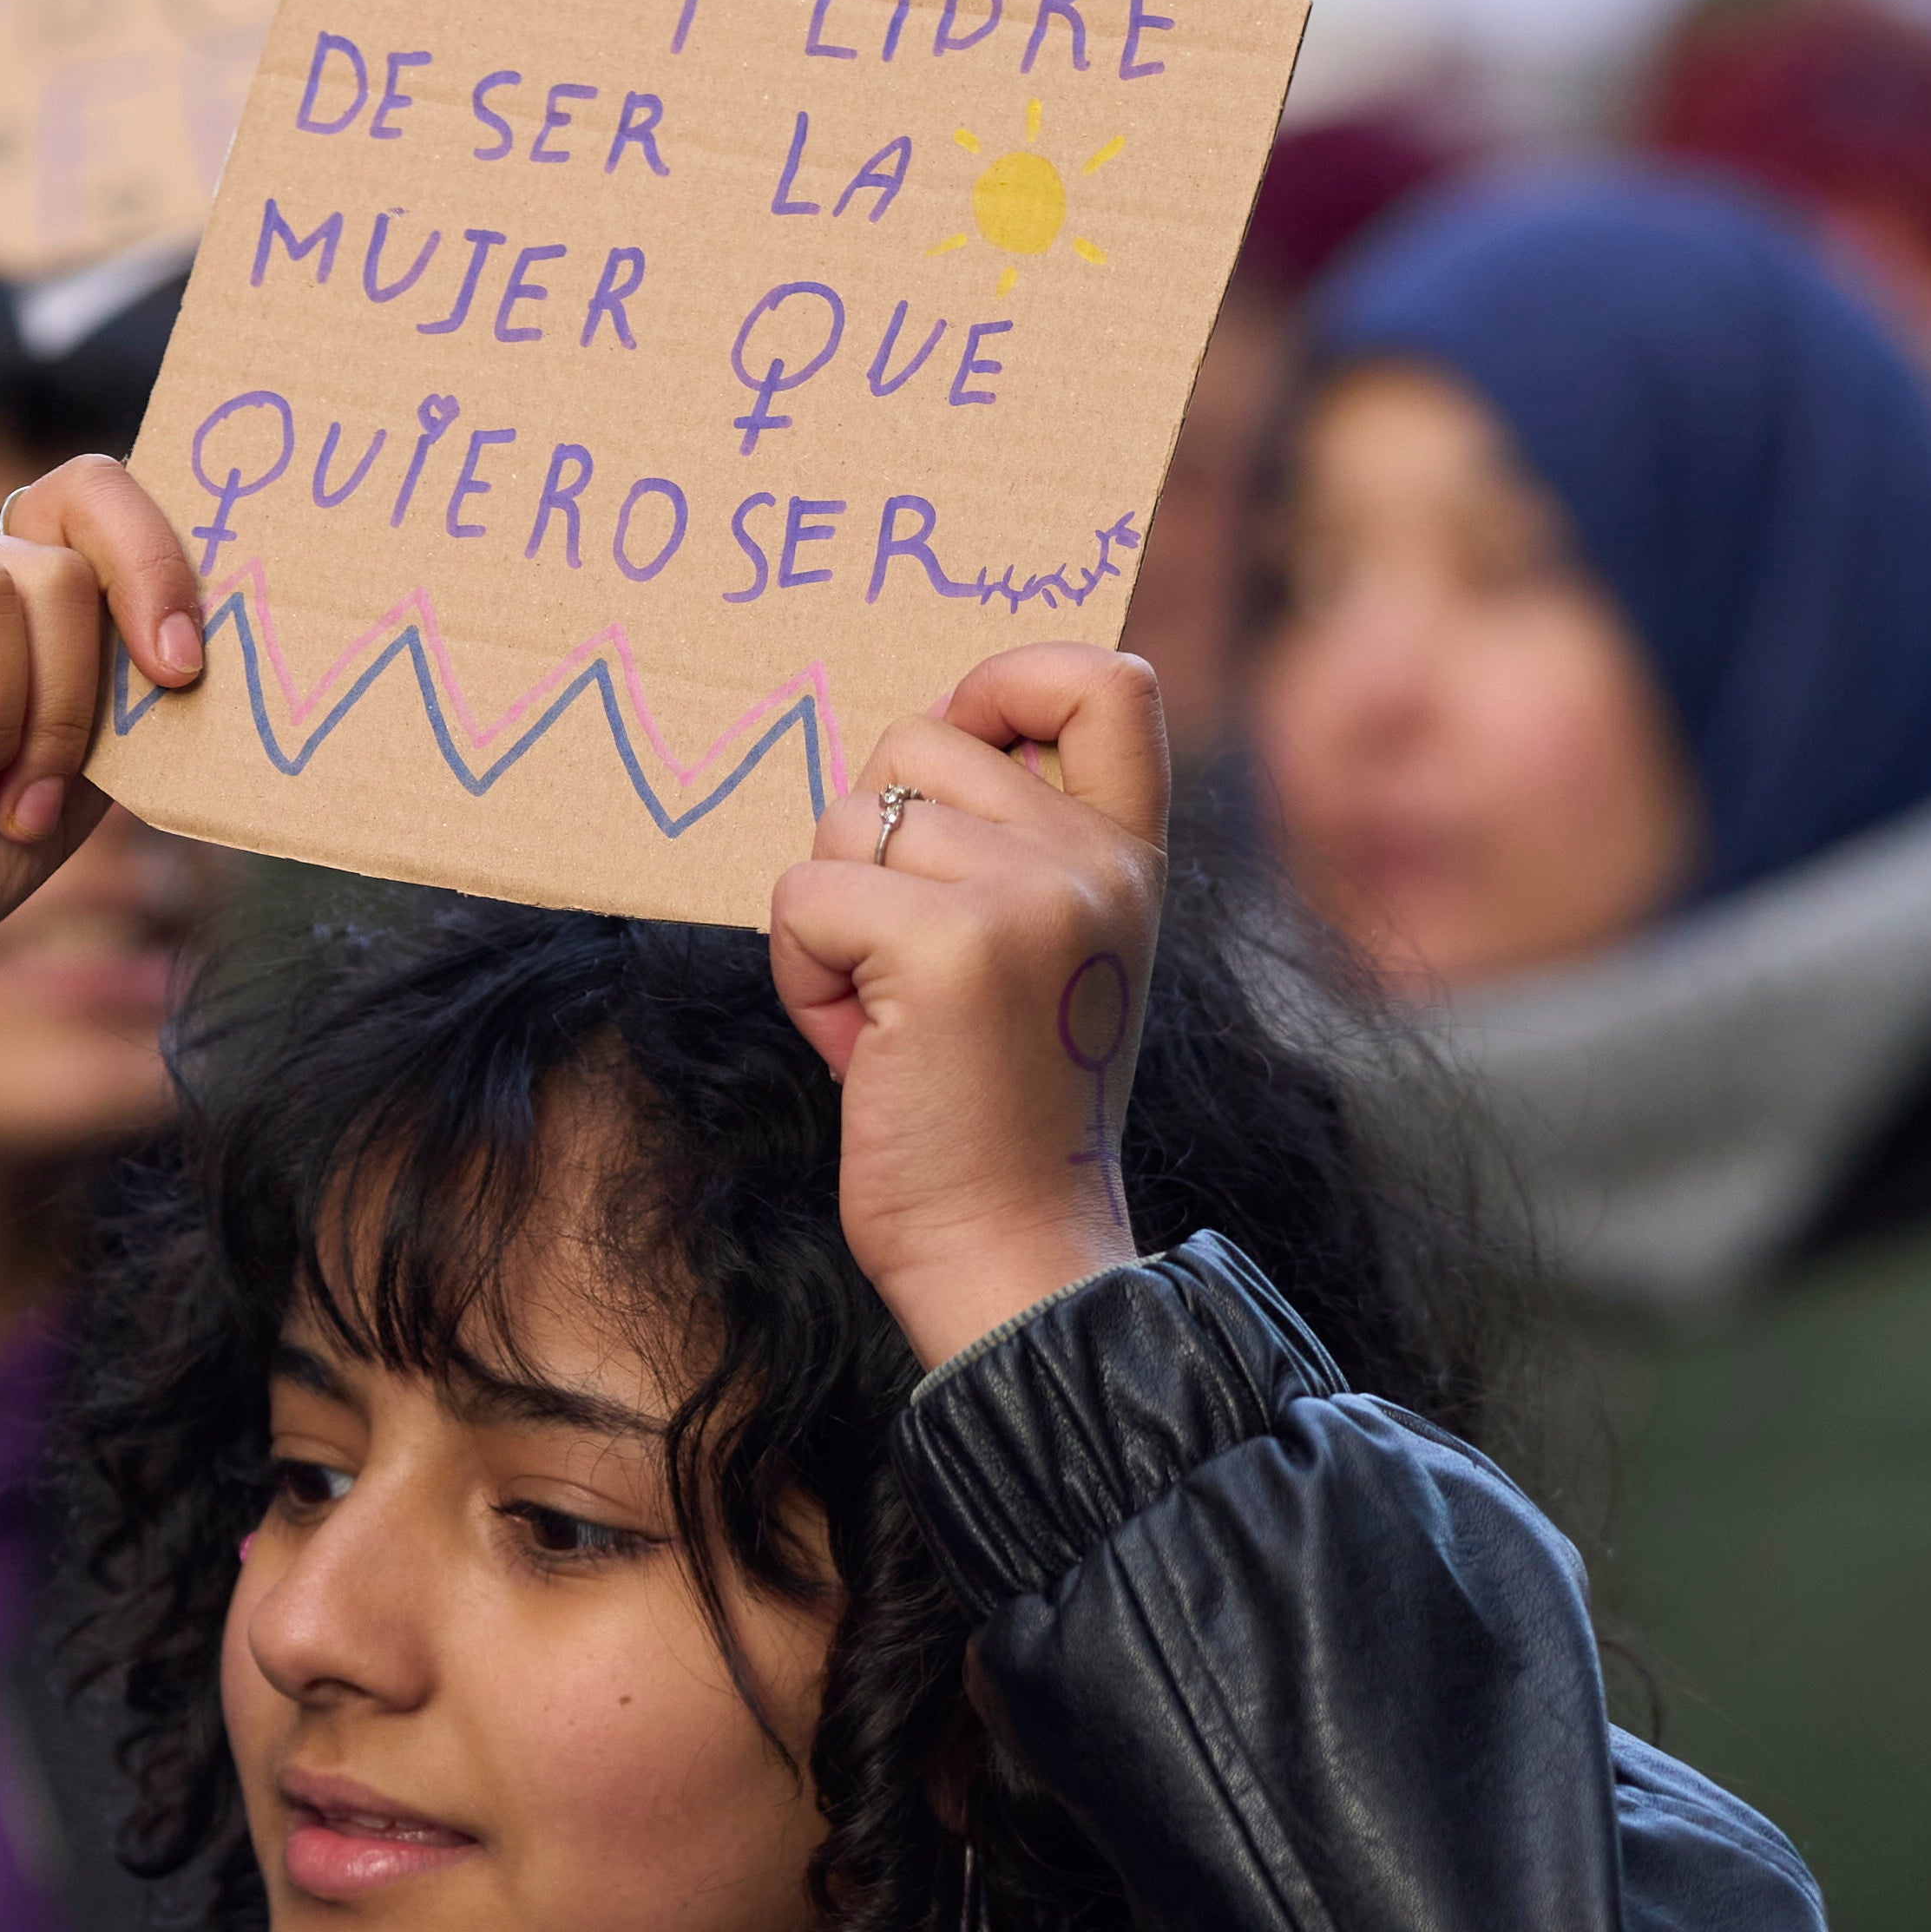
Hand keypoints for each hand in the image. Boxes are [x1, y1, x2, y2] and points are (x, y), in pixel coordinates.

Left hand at [766, 649, 1166, 1373]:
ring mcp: (1027, 896)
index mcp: (1129, 857)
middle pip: (917, 740)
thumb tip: (906, 745)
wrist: (1014, 1254)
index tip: (961, 744)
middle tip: (906, 967)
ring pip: (844, 819)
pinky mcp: (945, 945)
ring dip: (830, 923)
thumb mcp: (1045, 954)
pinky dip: (801, 972)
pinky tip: (861, 1046)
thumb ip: (1009, 846)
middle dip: (871, 844)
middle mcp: (1094, 861)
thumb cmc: (996, 1110)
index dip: (1008, 679)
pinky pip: (804, 894)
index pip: (1110, 677)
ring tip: (889, 1021)